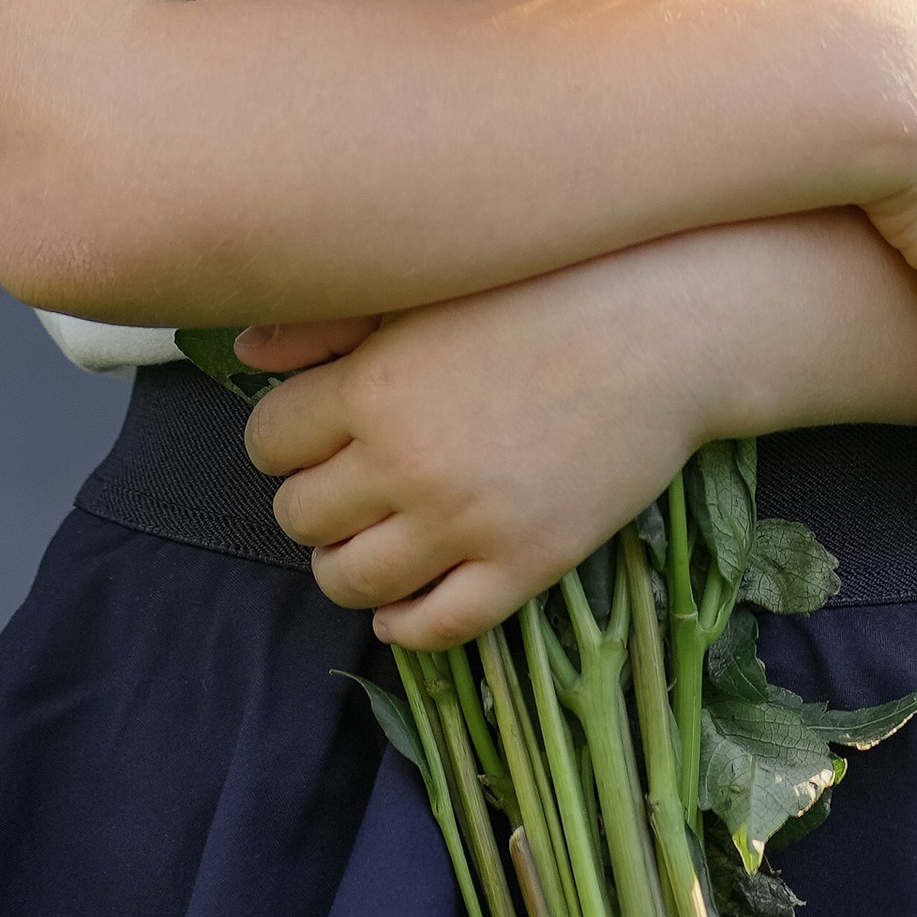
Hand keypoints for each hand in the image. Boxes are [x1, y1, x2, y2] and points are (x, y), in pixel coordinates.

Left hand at [243, 242, 718, 646]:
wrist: (670, 326)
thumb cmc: (548, 287)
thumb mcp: (431, 287)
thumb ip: (330, 321)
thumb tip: (247, 355)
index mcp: (373, 385)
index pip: (268, 444)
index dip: (286, 441)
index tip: (318, 433)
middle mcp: (407, 461)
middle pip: (300, 517)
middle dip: (314, 503)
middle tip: (350, 484)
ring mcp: (466, 521)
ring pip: (350, 583)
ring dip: (347, 567)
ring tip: (373, 541)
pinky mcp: (524, 563)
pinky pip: (435, 628)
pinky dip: (405, 626)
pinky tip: (410, 601)